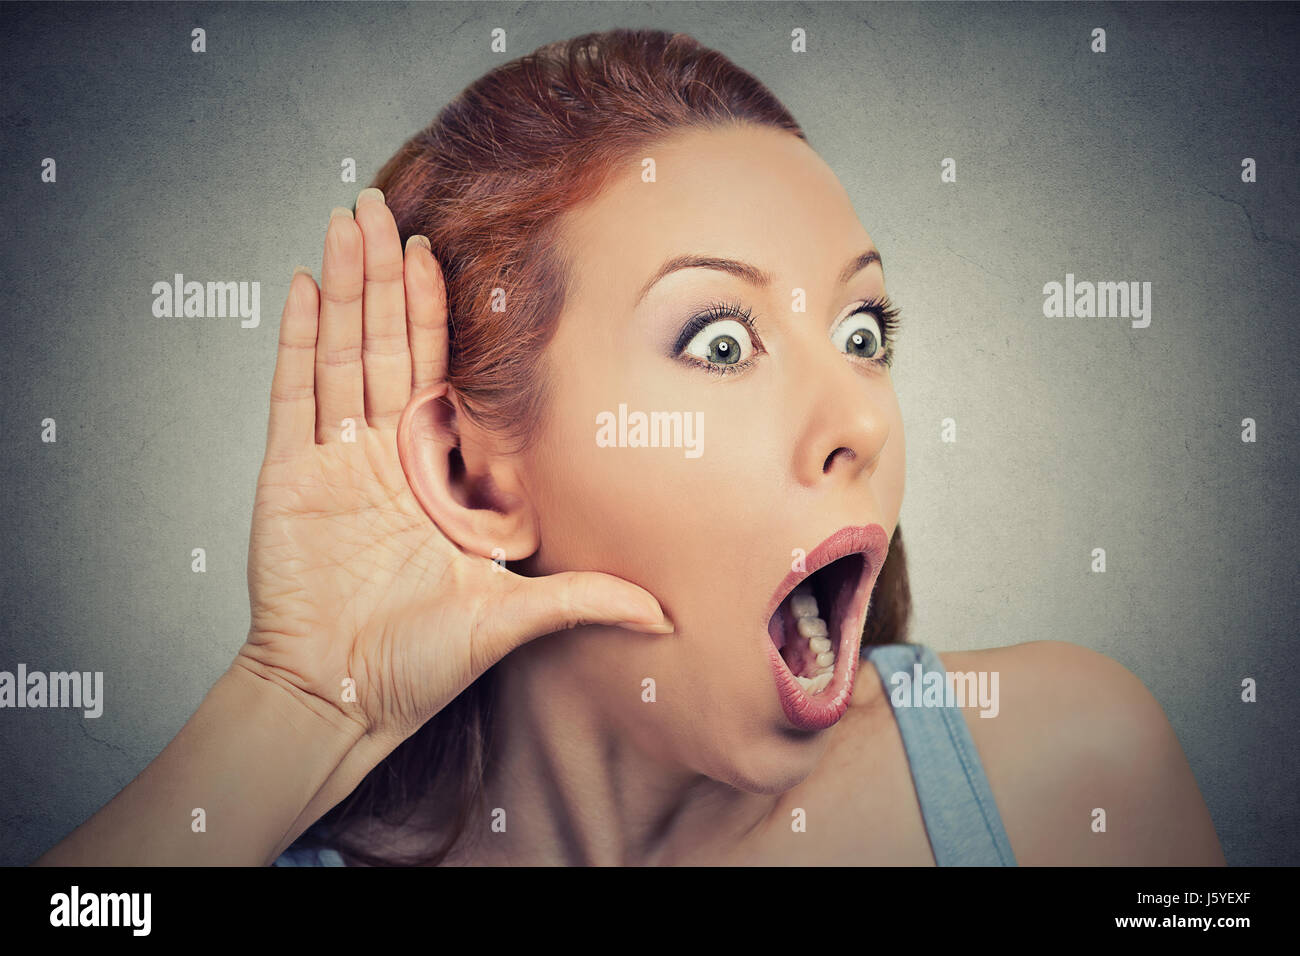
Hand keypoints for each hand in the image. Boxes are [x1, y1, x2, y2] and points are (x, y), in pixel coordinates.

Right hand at [236, 188, 670, 745]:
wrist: (338, 700)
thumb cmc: (417, 665)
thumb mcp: (510, 617)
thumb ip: (584, 600)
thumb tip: (666, 615)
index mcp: (431, 474)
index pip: (436, 373)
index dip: (435, 311)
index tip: (442, 251)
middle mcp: (382, 456)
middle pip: (385, 345)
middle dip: (385, 274)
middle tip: (386, 203)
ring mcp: (333, 461)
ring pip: (341, 352)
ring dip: (346, 284)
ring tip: (349, 217)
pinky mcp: (289, 476)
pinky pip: (293, 393)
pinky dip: (298, 338)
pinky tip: (307, 283)